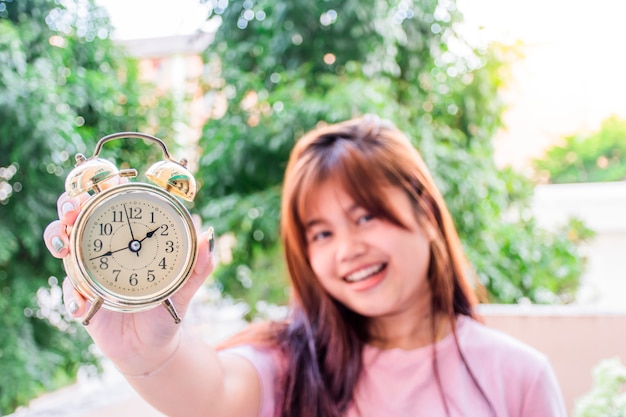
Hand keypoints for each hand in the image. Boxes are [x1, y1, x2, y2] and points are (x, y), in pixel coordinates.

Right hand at [43, 187, 215, 371]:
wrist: (152, 348)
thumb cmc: (167, 310)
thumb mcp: (185, 286)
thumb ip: (199, 265)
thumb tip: (208, 237)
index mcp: (128, 240)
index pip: (112, 205)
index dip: (105, 187)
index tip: (109, 179)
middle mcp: (103, 250)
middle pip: (76, 217)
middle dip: (68, 205)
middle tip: (72, 207)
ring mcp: (87, 273)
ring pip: (62, 246)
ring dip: (57, 239)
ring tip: (64, 246)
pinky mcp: (81, 299)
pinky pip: (70, 292)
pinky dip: (72, 296)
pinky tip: (83, 304)